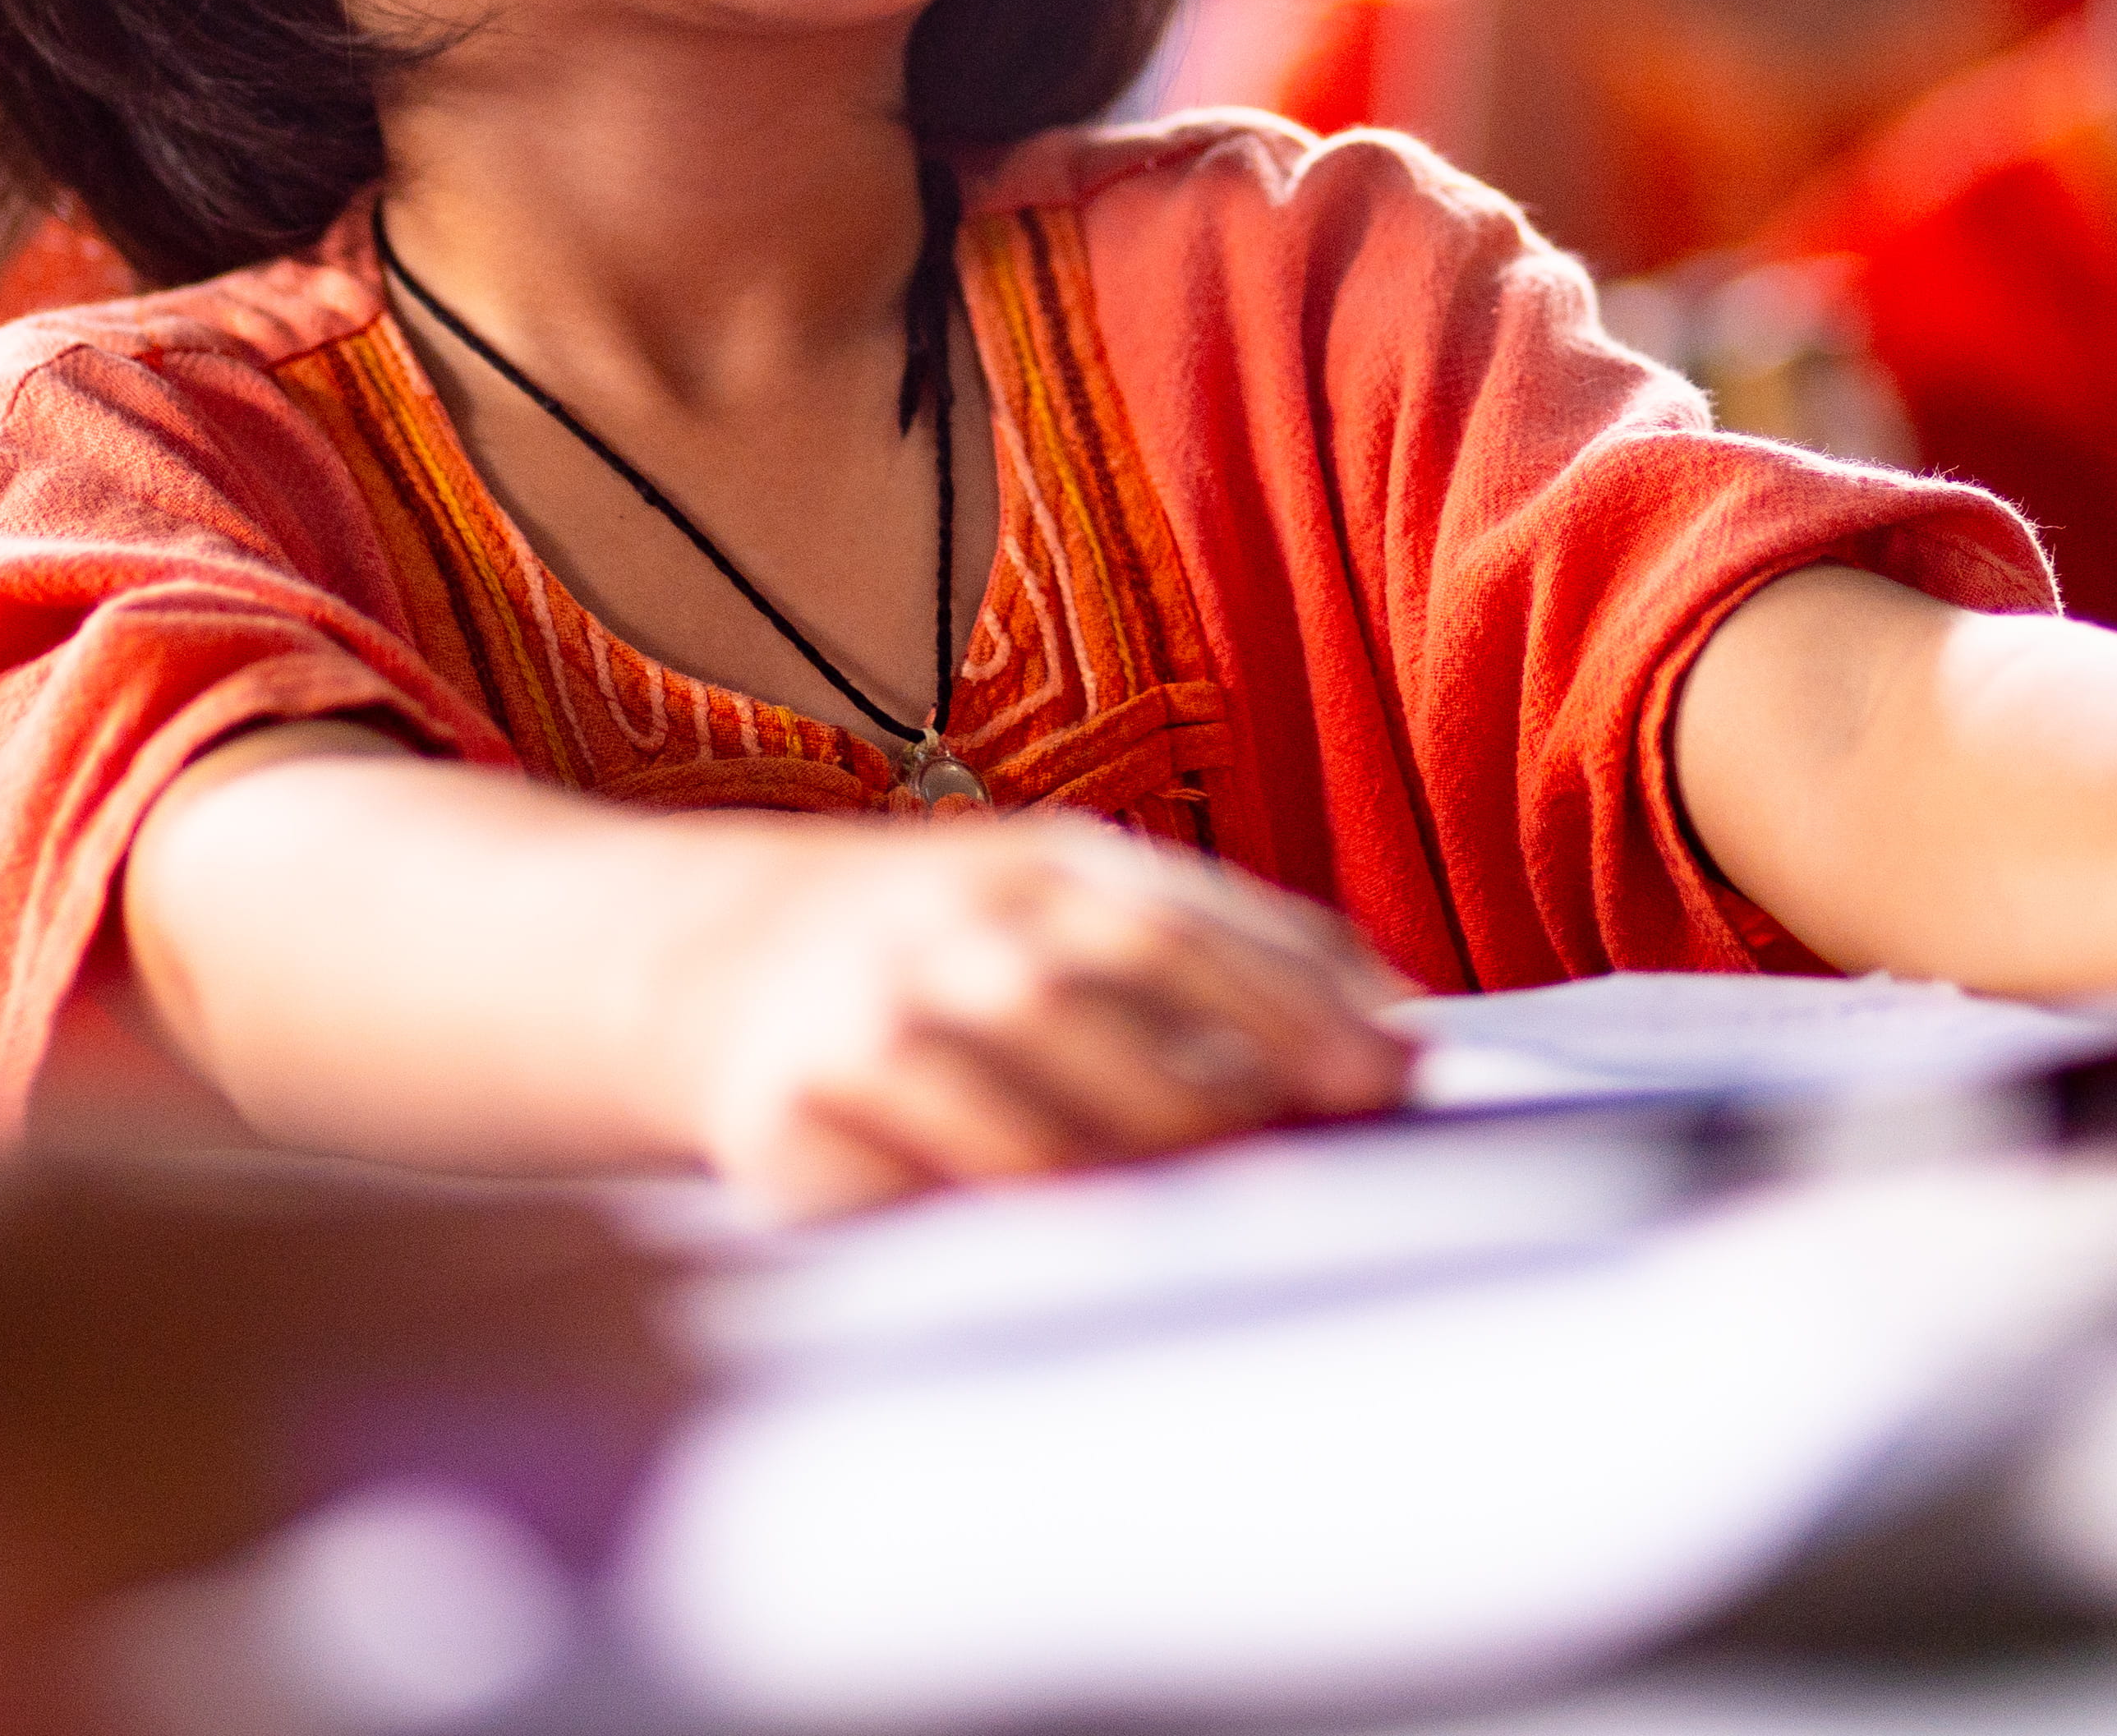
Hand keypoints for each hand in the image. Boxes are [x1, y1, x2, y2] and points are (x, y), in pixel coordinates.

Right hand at [672, 816, 1413, 1215]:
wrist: (711, 954)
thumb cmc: (949, 948)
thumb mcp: (1064, 907)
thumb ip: (1215, 952)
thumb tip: (1404, 1030)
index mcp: (1040, 871)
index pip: (1182, 921)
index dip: (1295, 992)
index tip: (1398, 1067)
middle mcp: (958, 927)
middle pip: (1107, 983)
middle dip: (1233, 1064)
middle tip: (1333, 1134)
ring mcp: (874, 1013)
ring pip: (1014, 1090)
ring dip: (1125, 1154)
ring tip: (1218, 1211)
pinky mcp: (800, 1107)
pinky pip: (909, 1175)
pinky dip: (995, 1208)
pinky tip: (1070, 1245)